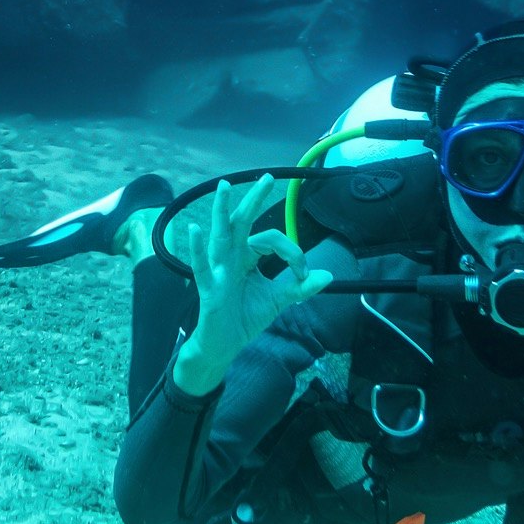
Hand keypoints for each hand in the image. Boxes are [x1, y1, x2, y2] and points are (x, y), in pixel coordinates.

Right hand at [170, 175, 332, 394]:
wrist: (224, 346)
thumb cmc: (244, 318)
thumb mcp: (277, 300)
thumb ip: (300, 287)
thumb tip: (328, 275)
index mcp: (247, 257)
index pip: (271, 240)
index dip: (293, 252)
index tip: (304, 274)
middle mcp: (231, 257)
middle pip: (242, 222)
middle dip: (254, 199)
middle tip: (267, 177)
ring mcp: (218, 270)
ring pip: (220, 235)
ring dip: (222, 210)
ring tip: (223, 186)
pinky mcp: (209, 288)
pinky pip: (202, 267)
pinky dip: (197, 248)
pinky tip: (195, 230)